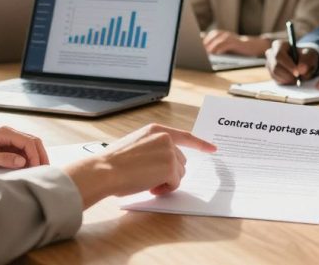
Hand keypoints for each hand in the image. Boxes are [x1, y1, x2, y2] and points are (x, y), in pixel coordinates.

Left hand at [0, 126, 48, 168]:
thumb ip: (3, 159)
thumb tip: (23, 162)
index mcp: (4, 132)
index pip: (28, 142)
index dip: (36, 156)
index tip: (38, 170)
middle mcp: (7, 132)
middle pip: (32, 141)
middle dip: (40, 154)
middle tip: (45, 170)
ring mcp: (5, 138)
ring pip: (28, 144)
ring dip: (35, 156)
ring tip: (38, 170)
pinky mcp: (2, 144)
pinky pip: (20, 149)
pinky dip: (27, 157)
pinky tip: (28, 167)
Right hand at [64, 124, 216, 208]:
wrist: (105, 170)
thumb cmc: (113, 162)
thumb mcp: (136, 145)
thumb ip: (154, 148)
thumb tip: (166, 163)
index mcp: (156, 130)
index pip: (185, 136)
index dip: (200, 143)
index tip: (213, 148)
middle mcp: (166, 138)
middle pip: (181, 161)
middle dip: (168, 173)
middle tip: (148, 179)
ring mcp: (170, 152)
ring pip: (179, 173)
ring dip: (166, 182)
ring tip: (146, 183)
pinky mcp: (171, 167)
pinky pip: (175, 184)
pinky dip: (164, 189)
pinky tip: (149, 187)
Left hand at [202, 29, 269, 56]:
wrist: (252, 46)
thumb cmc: (236, 48)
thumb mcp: (224, 46)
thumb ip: (214, 47)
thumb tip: (203, 53)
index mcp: (218, 34)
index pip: (206, 38)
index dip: (201, 44)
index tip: (195, 50)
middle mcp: (223, 34)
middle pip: (210, 39)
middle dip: (204, 46)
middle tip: (198, 53)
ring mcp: (229, 37)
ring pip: (217, 42)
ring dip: (211, 48)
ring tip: (205, 54)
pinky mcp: (235, 42)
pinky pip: (225, 45)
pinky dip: (219, 48)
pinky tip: (215, 53)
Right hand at [265, 40, 318, 83]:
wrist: (303, 62)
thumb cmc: (305, 56)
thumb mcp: (309, 56)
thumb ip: (306, 61)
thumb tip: (301, 70)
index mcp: (279, 45)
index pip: (279, 55)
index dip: (287, 65)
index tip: (297, 73)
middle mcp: (271, 53)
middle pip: (275, 66)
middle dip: (288, 74)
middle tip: (298, 80)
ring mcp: (269, 64)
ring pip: (275, 74)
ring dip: (287, 79)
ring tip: (297, 79)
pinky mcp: (271, 73)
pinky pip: (276, 80)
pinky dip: (286, 82)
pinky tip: (293, 79)